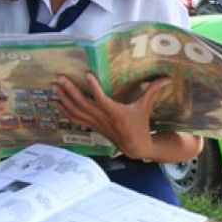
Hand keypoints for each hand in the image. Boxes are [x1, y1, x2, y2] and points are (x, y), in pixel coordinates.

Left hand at [52, 74, 171, 160]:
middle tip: (60, 78)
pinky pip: (75, 118)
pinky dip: (64, 110)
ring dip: (64, 99)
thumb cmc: (140, 125)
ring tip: (54, 87)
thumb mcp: (146, 107)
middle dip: (70, 91)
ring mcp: (95, 123)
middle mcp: (103, 118)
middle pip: (83, 104)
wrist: (135, 146)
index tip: (87, 74)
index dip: (95, 88)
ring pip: (76, 111)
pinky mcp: (92, 125)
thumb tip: (167, 78)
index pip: (103, 99)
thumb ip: (153, 90)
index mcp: (116, 112)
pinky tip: (56, 101)